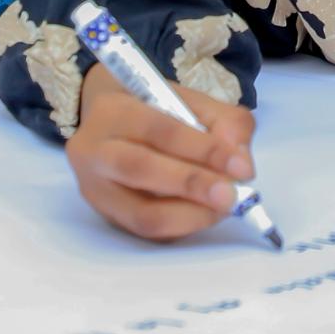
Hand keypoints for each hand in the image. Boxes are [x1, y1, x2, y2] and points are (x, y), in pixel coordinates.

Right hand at [66, 62, 259, 240]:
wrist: (108, 125)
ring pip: (140, 214)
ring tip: (222, 208)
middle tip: (231, 195)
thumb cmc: (153, 111)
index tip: (242, 167)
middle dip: (193, 185)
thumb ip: (223, 122)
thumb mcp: (191, 100)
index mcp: (113, 110)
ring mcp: (95, 190)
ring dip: (190, 215)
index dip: (204, 149)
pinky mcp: (107, 218)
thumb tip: (239, 159)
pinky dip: (182, 227)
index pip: (159, 129)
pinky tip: (204, 214)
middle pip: (140, 169)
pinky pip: (147, 232)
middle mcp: (93, 150)